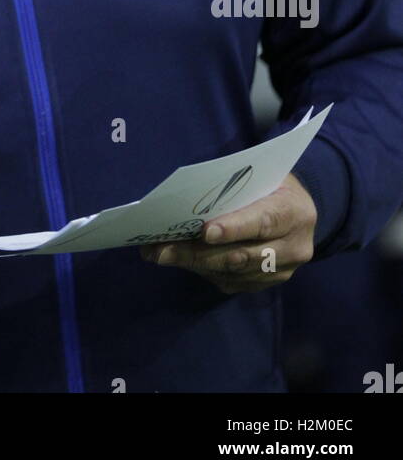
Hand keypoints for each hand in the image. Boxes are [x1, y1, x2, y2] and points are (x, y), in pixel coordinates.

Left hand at [139, 174, 316, 293]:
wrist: (299, 212)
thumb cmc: (271, 184)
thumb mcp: (261, 175)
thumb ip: (234, 187)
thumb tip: (187, 198)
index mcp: (294, 212)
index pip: (264, 221)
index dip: (235, 228)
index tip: (205, 232)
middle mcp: (294, 247)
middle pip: (242, 255)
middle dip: (198, 252)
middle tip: (162, 249)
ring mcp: (282, 271)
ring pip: (233, 272)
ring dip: (194, 264)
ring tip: (160, 254)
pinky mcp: (266, 284)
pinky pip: (231, 282)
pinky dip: (203, 271)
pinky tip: (179, 260)